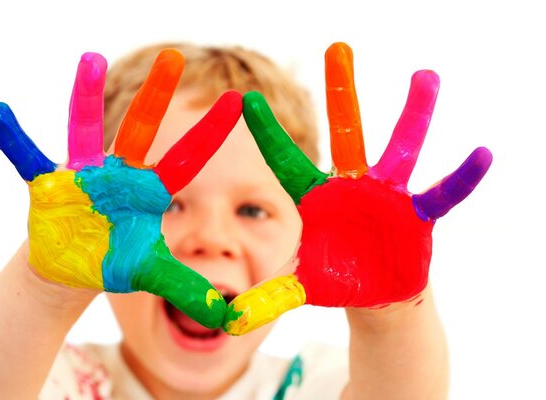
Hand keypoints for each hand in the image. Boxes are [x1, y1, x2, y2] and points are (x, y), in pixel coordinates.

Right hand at [0, 50, 241, 327]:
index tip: (238, 102)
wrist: (72, 266)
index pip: (187, 159)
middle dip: (157, 95)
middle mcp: (120, 174)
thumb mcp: (151, 274)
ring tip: (91, 60)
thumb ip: (186, 288)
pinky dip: (14, 139)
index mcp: (149, 191)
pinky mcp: (50, 185)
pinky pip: (29, 158)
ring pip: (85, 128)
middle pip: (142, 130)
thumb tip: (225, 315)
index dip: (211, 133)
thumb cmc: (114, 261)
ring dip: (86, 97)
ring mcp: (84, 175)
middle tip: (174, 56)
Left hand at [224, 42, 491, 334]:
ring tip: (426, 77)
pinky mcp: (416, 214)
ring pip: (400, 148)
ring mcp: (386, 195)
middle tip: (337, 47)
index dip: (268, 134)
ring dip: (414, 115)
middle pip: (346, 134)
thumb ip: (268, 298)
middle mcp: (351, 187)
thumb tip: (228, 321)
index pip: (287, 162)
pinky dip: (460, 179)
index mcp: (317, 198)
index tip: (245, 100)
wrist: (375, 291)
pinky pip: (441, 194)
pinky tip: (481, 155)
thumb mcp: (301, 289)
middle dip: (342, 92)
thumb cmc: (336, 280)